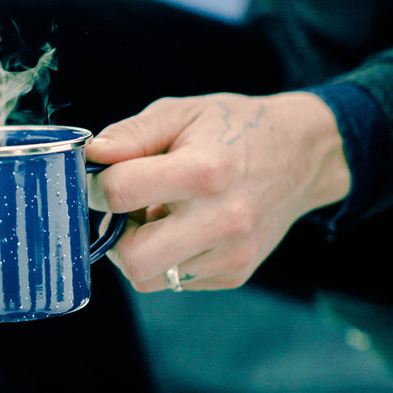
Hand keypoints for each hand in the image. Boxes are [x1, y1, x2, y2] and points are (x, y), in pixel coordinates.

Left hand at [84, 92, 350, 291]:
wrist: (302, 155)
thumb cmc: (234, 129)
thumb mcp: (181, 113)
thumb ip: (130, 134)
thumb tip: (90, 157)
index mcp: (203, 171)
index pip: (120, 192)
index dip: (96, 186)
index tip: (101, 179)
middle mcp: (221, 220)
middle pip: (133, 258)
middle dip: (115, 235)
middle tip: (125, 209)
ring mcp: (231, 254)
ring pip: (150, 277)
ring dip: (140, 249)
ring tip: (159, 215)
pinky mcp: (236, 273)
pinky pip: (176, 279)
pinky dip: (167, 257)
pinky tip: (185, 227)